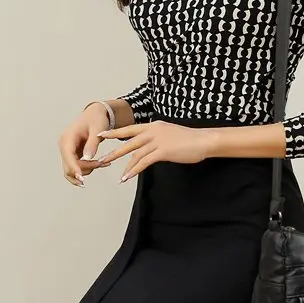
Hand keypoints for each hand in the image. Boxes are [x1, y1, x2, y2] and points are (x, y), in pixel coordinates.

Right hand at [57, 104, 114, 186]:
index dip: (74, 168)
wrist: (94, 115)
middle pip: (69, 166)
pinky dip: (87, 169)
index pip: (68, 156)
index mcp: (67, 137)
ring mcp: (67, 151)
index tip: (82, 179)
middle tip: (103, 164)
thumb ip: (92, 144)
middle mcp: (64, 145)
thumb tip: (88, 158)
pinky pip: (76, 167)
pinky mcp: (72, 155)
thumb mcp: (97, 129)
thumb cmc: (96, 119)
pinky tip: (99, 164)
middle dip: (85, 169)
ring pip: (72, 170)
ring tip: (103, 163)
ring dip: (87, 170)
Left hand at [94, 121, 215, 181]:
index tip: (102, 135)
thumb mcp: (169, 134)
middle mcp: (153, 131)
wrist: (203, 140)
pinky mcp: (162, 151)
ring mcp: (157, 141)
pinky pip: (144, 162)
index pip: (130, 128)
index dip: (115, 132)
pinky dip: (134, 170)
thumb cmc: (189, 139)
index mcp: (153, 125)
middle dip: (114, 150)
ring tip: (117, 174)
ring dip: (124, 165)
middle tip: (101, 157)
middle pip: (128, 141)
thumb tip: (148, 147)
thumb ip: (157, 138)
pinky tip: (127, 177)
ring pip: (134, 153)